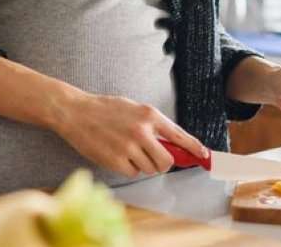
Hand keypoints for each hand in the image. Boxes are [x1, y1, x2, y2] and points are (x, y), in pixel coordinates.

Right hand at [51, 93, 208, 177]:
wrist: (75, 112)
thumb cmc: (105, 109)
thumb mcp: (132, 108)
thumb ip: (152, 124)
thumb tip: (173, 144)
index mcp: (149, 114)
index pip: (179, 135)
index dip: (194, 148)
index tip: (204, 156)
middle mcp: (142, 131)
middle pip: (167, 162)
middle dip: (162, 163)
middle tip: (151, 157)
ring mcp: (129, 147)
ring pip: (149, 169)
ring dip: (142, 164)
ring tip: (127, 150)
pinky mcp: (116, 160)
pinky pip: (133, 173)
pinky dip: (128, 168)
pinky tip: (116, 154)